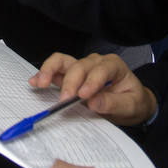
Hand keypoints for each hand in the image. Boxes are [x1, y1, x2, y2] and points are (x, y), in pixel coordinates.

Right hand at [31, 53, 155, 124]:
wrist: (130, 103)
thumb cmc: (132, 101)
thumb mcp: (130, 105)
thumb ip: (114, 103)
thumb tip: (93, 102)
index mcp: (113, 65)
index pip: (101, 69)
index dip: (92, 81)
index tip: (83, 96)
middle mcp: (95, 62)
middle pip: (79, 66)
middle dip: (70, 82)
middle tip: (65, 100)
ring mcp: (81, 68)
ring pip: (63, 61)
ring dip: (50, 70)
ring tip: (41, 82)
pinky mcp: (70, 76)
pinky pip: (56, 70)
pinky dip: (44, 74)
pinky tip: (35, 82)